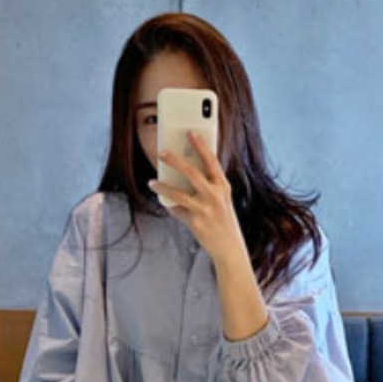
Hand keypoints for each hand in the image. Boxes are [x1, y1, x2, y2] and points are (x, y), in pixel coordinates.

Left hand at [149, 131, 247, 267]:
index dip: (200, 145)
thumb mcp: (222, 200)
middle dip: (175, 160)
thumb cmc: (224, 221)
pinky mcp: (196, 223)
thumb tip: (187, 170)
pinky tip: (163, 200)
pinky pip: (177, 211)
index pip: (211, 161)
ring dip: (163, 186)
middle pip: (192, 173)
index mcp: (223, 187)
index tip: (190, 132)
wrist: (230, 249)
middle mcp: (215, 196)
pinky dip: (169, 205)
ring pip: (179, 194)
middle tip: (162, 152)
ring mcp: (205, 210)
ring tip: (152, 181)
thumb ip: (209, 185)